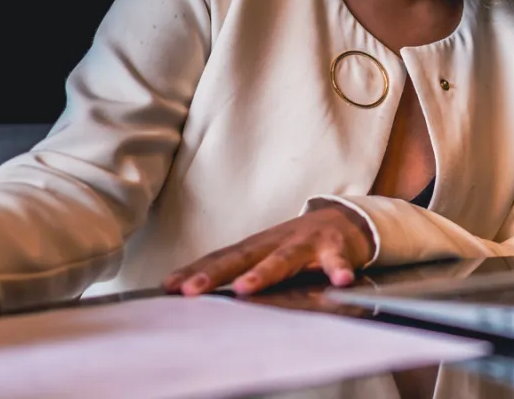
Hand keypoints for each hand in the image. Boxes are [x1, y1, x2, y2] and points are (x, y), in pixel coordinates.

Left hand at [163, 201, 373, 296]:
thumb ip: (243, 272)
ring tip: (245, 288)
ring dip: (265, 272)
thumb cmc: (298, 244)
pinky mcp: (335, 247)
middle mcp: (276, 242)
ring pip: (284, 258)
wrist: (345, 220)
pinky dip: (338, 269)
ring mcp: (306, 243)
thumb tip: (202, 293)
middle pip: (242, 258)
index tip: (168, 287)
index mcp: (257, 247)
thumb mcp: (268, 255)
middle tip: (190, 290)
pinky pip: (337, 260)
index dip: (195, 272)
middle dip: (214, 274)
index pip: (221, 259)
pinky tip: (340, 281)